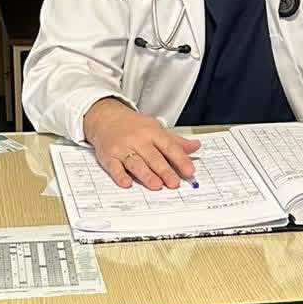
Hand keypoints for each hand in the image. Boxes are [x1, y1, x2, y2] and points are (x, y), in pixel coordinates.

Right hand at [83, 98, 201, 190]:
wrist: (106, 117)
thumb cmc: (133, 126)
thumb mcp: (156, 129)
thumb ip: (175, 141)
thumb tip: (196, 146)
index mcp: (152, 132)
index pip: (169, 147)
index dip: (180, 160)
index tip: (189, 171)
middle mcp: (138, 140)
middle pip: (153, 157)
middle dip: (164, 171)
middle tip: (174, 183)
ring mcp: (122, 148)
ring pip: (136, 163)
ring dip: (146, 175)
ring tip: (156, 185)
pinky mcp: (108, 156)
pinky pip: (114, 167)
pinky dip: (120, 176)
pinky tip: (127, 183)